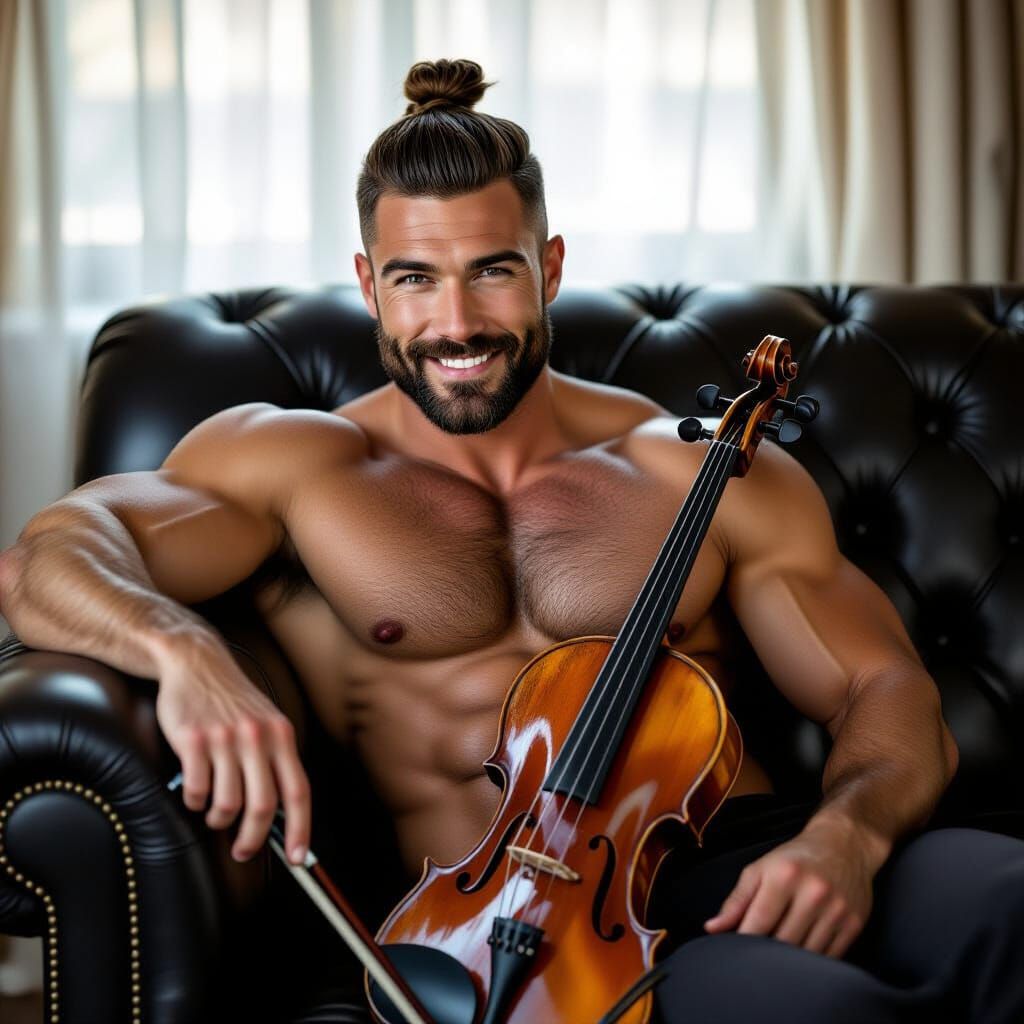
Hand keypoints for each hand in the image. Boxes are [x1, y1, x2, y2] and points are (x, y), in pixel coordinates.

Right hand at [154, 630, 310, 864]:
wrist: (197, 663)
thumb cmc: (234, 702)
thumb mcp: (267, 724)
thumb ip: (276, 761)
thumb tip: (284, 816)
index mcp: (281, 736)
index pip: (298, 792)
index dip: (300, 830)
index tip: (297, 859)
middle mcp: (257, 737)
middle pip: (263, 806)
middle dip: (254, 839)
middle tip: (244, 849)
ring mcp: (224, 738)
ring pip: (227, 804)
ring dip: (220, 820)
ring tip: (216, 814)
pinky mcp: (192, 740)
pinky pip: (197, 791)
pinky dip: (196, 802)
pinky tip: (196, 792)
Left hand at [703, 819, 875, 957]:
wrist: (844, 845)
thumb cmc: (794, 859)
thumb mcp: (760, 869)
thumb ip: (736, 900)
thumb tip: (712, 928)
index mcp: (785, 876)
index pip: (759, 922)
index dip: (743, 943)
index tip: (734, 955)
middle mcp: (814, 892)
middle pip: (783, 942)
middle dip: (767, 955)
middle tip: (756, 960)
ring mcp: (837, 909)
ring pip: (807, 955)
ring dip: (790, 964)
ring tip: (778, 961)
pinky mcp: (854, 924)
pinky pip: (830, 957)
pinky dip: (813, 964)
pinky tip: (802, 959)